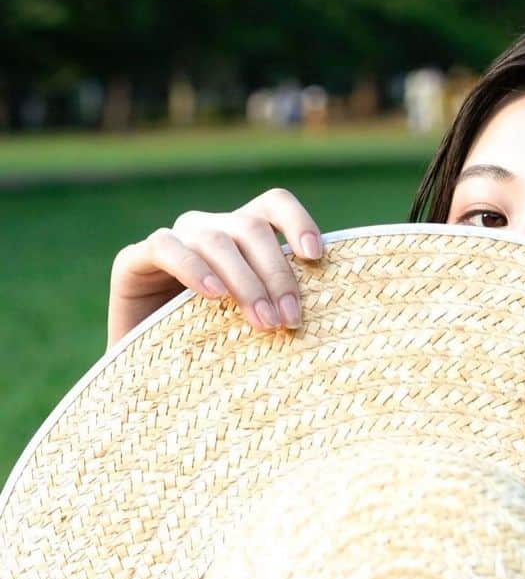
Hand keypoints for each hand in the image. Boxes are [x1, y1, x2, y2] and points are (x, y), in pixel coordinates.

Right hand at [107, 188, 323, 348]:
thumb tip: (336, 310)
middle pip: (251, 228)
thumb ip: (280, 303)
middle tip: (290, 320)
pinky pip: (166, 247)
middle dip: (277, 274)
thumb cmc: (212, 348)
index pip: (272, 205)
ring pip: (216, 239)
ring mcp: (172, 240)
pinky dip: (194, 268)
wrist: (145, 372)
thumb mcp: (253, 320)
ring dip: (245, 280)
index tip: (315, 256)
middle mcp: (208, 228)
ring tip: (262, 320)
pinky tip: (214, 295)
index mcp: (240, 234)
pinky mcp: (134, 259)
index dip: (297, 221)